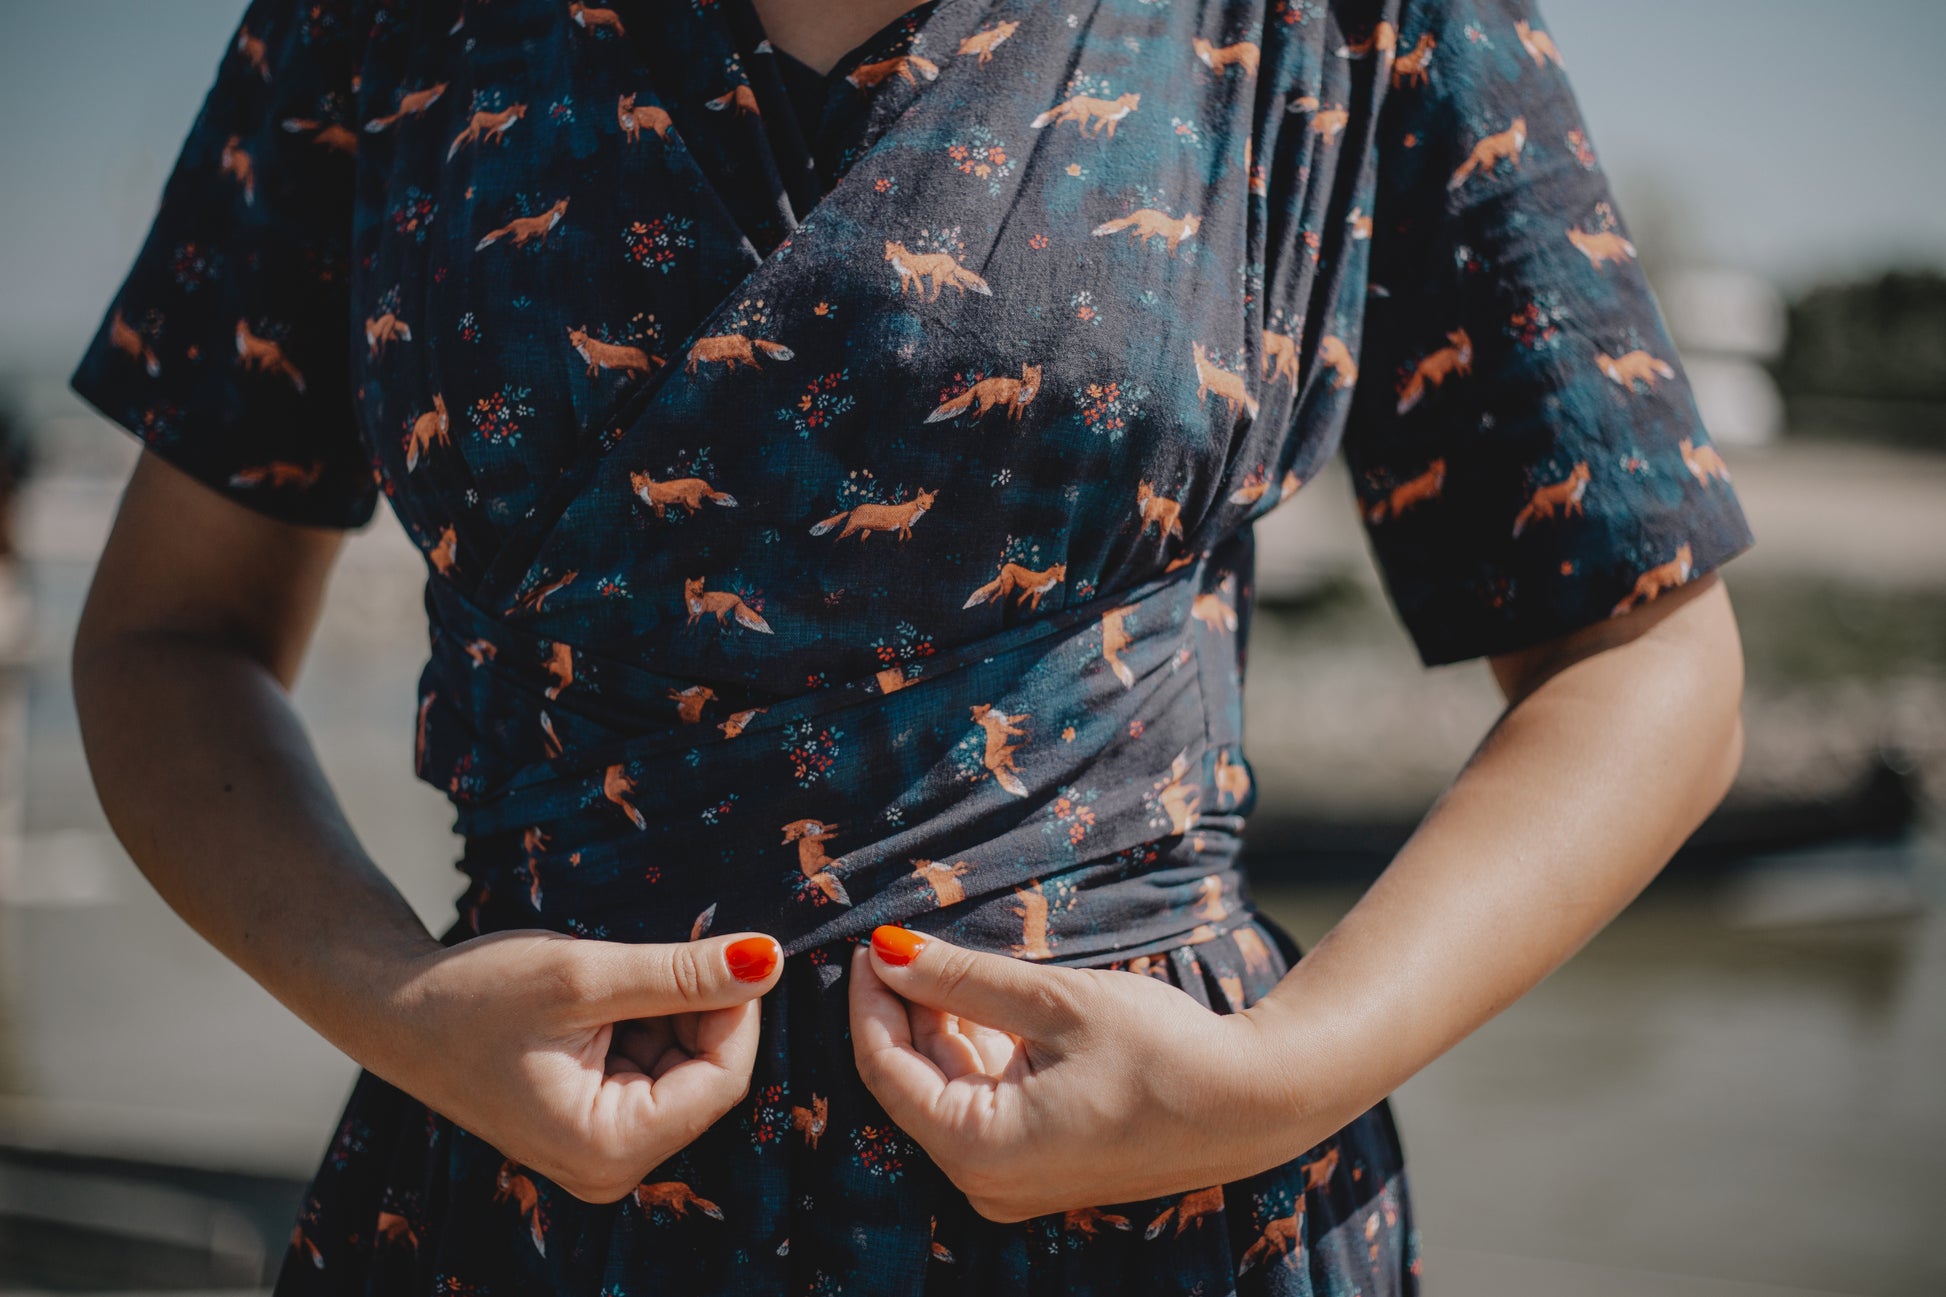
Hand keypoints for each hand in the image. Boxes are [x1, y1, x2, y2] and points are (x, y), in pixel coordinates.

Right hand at [379, 928, 782, 1202]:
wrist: (397, 1008)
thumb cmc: (476, 995)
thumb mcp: (585, 976)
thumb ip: (684, 974)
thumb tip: (771, 959)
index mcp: (608, 1149)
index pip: (724, 1081)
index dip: (734, 1010)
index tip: (718, 950)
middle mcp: (611, 1167)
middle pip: (709, 1078)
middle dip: (694, 1012)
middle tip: (641, 964)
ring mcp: (605, 1151)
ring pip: (687, 1068)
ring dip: (668, 1014)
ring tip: (603, 990)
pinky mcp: (598, 1126)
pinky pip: (657, 1070)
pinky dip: (647, 1024)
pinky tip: (599, 1006)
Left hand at [848, 925, 1303, 1221]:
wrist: (1257, 1101)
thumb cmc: (1161, 1051)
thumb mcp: (1053, 1002)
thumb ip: (961, 978)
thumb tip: (887, 950)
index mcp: (980, 1151)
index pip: (885, 1071)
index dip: (870, 1001)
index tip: (869, 941)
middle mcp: (986, 1182)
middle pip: (913, 1082)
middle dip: (905, 1009)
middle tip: (900, 937)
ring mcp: (1014, 1180)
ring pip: (949, 1088)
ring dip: (944, 1025)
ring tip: (948, 958)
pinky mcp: (1040, 1165)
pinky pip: (985, 1102)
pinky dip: (980, 1050)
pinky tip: (987, 998)